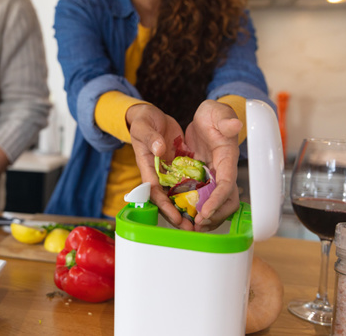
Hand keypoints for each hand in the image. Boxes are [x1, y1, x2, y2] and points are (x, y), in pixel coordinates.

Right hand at [126, 104, 193, 229]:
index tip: (175, 218)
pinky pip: (184, 183)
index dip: (164, 206)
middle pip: (165, 199)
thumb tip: (159, 149)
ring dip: (185, 209)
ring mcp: (166, 171)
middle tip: (189, 228)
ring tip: (198, 223)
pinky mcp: (176, 166)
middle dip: (175, 215)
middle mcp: (156, 172)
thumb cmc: (142, 121)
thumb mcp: (143, 126)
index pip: (154, 191)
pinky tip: (203, 203)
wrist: (148, 116)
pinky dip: (192, 194)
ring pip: (175, 194)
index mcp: (146, 165)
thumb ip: (151, 138)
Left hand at [184, 100, 242, 231]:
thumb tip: (235, 125)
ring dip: (205, 217)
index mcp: (227, 157)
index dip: (217, 200)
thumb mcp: (217, 112)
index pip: (227, 184)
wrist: (207, 116)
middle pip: (225, 200)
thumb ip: (225, 120)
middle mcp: (222, 170)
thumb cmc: (213, 113)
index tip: (206, 211)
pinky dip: (194, 208)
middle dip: (213, 215)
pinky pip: (200, 197)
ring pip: (214, 203)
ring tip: (190, 226)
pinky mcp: (202, 177)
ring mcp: (212, 176)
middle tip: (197, 224)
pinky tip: (183, 215)